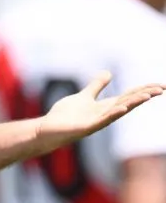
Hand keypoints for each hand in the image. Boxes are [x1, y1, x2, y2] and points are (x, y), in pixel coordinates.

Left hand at [37, 71, 163, 150]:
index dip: (144, 91)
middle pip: (128, 103)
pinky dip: (112, 114)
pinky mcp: (85, 128)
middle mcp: (104, 115)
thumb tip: (109, 73)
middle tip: (161, 89)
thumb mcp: (84, 96)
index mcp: (105, 107)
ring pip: (118, 111)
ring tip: (147, 95)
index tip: (161, 86)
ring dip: (133, 104)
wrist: (47, 129)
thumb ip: (96, 86)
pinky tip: (122, 108)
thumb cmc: (65, 116)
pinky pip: (102, 121)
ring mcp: (96, 122)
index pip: (129, 97)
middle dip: (144, 96)